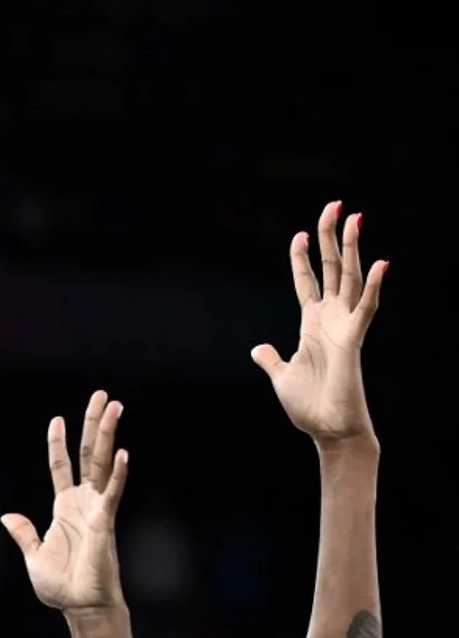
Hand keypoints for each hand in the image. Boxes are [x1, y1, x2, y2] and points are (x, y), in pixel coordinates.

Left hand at [2, 391, 128, 611]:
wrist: (80, 607)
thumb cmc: (61, 586)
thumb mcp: (33, 555)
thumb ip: (23, 532)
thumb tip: (6, 515)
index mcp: (64, 507)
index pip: (61, 466)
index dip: (58, 443)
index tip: (57, 418)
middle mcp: (83, 502)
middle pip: (88, 453)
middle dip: (93, 424)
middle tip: (101, 395)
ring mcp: (96, 509)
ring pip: (102, 463)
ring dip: (108, 434)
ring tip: (115, 406)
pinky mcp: (105, 522)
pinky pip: (112, 493)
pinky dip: (117, 474)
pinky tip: (123, 453)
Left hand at [250, 202, 387, 446]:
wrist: (328, 432)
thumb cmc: (309, 406)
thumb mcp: (281, 376)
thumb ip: (271, 359)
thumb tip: (258, 349)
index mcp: (311, 325)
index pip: (307, 283)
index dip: (303, 258)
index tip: (299, 233)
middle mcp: (330, 320)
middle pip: (331, 270)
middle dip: (331, 238)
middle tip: (335, 206)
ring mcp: (344, 328)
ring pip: (350, 279)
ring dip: (352, 249)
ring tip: (354, 218)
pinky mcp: (354, 341)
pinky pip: (366, 309)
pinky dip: (373, 286)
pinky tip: (379, 263)